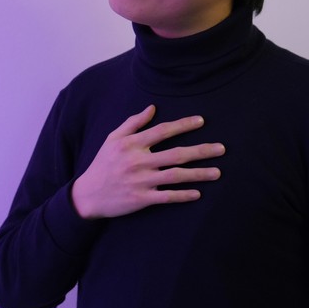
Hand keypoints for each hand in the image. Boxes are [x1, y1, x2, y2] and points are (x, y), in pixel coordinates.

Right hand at [71, 105, 224, 218]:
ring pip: (176, 176)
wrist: (87, 195)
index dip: (183, 125)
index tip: (201, 121)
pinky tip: (198, 193)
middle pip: (176, 154)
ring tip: (218, 172)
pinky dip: (183, 195)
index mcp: (132, 144)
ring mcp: (141, 181)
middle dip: (201, 150)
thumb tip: (152, 107)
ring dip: (199, 174)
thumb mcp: (113, 138)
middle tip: (221, 148)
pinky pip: (167, 196)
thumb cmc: (102, 164)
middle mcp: (138, 161)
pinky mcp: (141, 199)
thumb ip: (133, 123)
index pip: (162, 131)